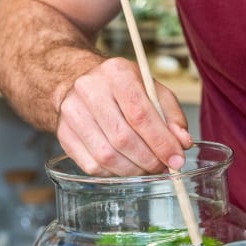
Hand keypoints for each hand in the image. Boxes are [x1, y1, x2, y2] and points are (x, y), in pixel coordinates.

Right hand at [56, 57, 191, 175]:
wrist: (82, 83)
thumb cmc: (125, 88)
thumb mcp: (154, 91)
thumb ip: (172, 116)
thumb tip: (183, 143)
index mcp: (117, 73)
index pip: (141, 114)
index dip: (161, 142)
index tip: (177, 159)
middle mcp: (89, 89)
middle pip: (122, 137)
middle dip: (149, 159)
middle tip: (164, 167)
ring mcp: (71, 112)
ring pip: (106, 155)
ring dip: (133, 170)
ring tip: (148, 168)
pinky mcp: (62, 133)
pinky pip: (91, 165)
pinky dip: (114, 172)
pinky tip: (127, 167)